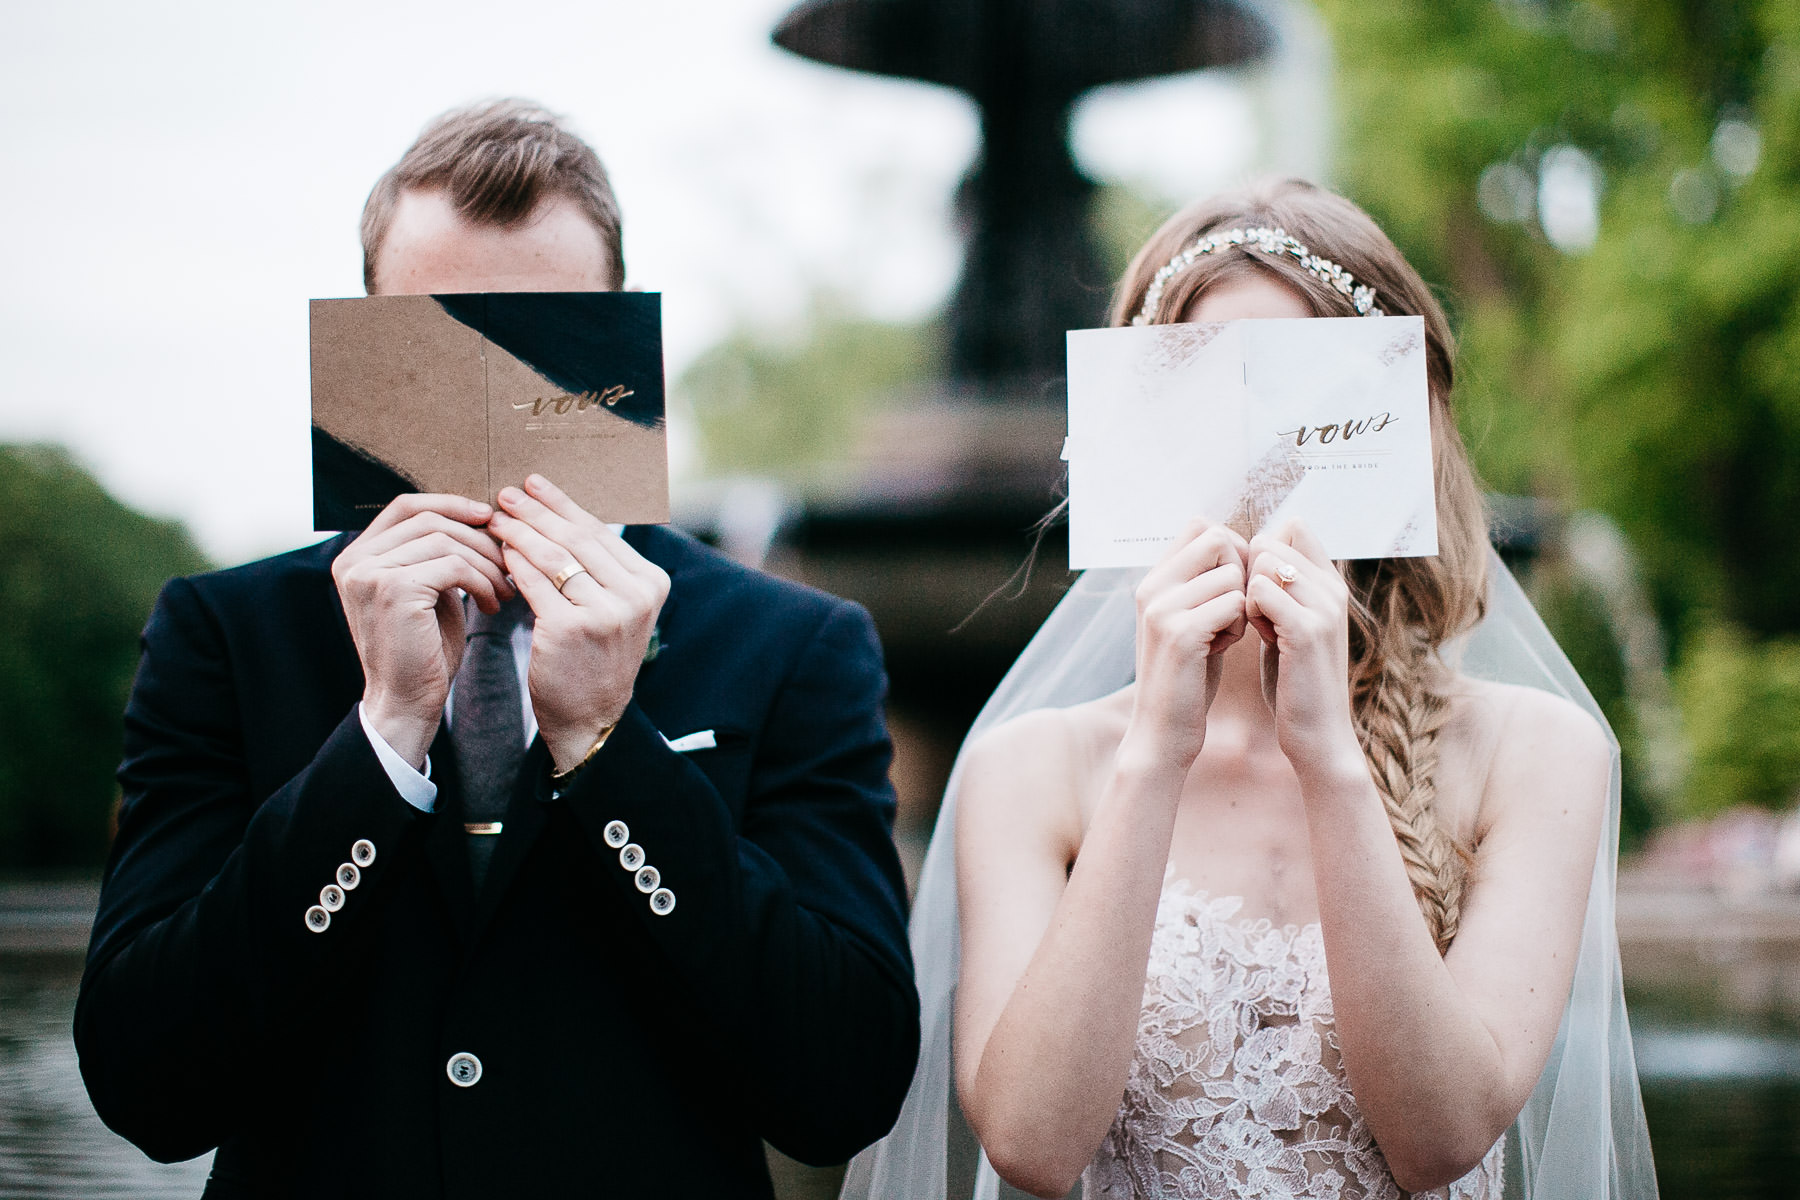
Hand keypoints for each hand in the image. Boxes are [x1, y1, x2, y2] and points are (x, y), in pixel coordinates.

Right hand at [332, 494, 512, 767]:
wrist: (405, 701)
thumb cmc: (422, 650)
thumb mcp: (427, 592)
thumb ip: (436, 556)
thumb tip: (480, 520)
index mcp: (357, 555)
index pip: (405, 506)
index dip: (450, 504)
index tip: (489, 517)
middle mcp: (354, 559)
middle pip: (429, 519)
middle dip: (477, 537)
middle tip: (508, 563)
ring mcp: (369, 573)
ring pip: (445, 540)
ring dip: (485, 563)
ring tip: (503, 589)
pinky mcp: (392, 589)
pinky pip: (452, 565)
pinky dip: (481, 580)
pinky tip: (492, 603)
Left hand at [489, 475, 669, 773]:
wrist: (590, 718)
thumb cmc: (594, 658)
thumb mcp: (614, 609)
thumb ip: (599, 567)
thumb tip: (559, 514)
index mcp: (650, 583)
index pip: (601, 532)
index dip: (564, 505)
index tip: (535, 484)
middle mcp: (634, 595)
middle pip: (577, 538)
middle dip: (537, 512)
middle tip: (507, 493)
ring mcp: (604, 613)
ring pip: (554, 556)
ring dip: (520, 532)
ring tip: (496, 517)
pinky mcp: (569, 629)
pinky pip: (534, 583)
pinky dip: (514, 563)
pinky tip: (499, 551)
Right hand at [1124, 519, 1249, 768]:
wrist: (1162, 731)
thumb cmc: (1187, 676)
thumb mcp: (1188, 620)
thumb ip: (1199, 582)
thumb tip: (1229, 538)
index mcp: (1152, 579)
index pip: (1201, 525)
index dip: (1230, 549)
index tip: (1231, 586)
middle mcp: (1152, 587)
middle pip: (1218, 539)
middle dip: (1240, 571)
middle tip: (1231, 610)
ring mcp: (1162, 609)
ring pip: (1232, 574)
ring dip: (1241, 605)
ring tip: (1224, 635)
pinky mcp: (1180, 633)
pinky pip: (1234, 603)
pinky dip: (1239, 626)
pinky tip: (1223, 648)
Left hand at [1243, 521, 1360, 779]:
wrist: (1318, 736)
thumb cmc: (1294, 684)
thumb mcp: (1289, 628)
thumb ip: (1281, 593)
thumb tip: (1255, 554)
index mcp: (1330, 584)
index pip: (1292, 526)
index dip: (1260, 552)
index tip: (1257, 593)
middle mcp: (1333, 588)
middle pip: (1270, 540)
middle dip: (1248, 573)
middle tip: (1255, 615)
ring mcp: (1324, 606)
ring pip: (1262, 561)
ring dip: (1246, 593)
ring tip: (1258, 628)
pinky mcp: (1308, 629)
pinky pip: (1258, 590)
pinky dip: (1246, 611)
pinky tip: (1257, 638)